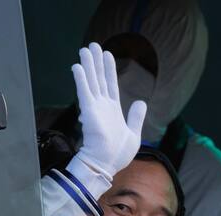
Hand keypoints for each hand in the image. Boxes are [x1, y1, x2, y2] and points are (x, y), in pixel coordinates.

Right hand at [71, 42, 146, 179]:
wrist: (108, 164)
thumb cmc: (118, 154)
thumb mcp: (134, 133)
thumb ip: (136, 117)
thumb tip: (141, 101)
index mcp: (113, 110)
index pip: (111, 85)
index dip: (109, 70)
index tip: (107, 55)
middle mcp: (103, 106)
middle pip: (100, 79)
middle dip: (96, 62)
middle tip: (92, 46)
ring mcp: (96, 108)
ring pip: (91, 81)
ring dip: (88, 65)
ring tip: (85, 49)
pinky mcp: (90, 112)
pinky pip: (84, 92)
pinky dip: (81, 79)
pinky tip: (78, 66)